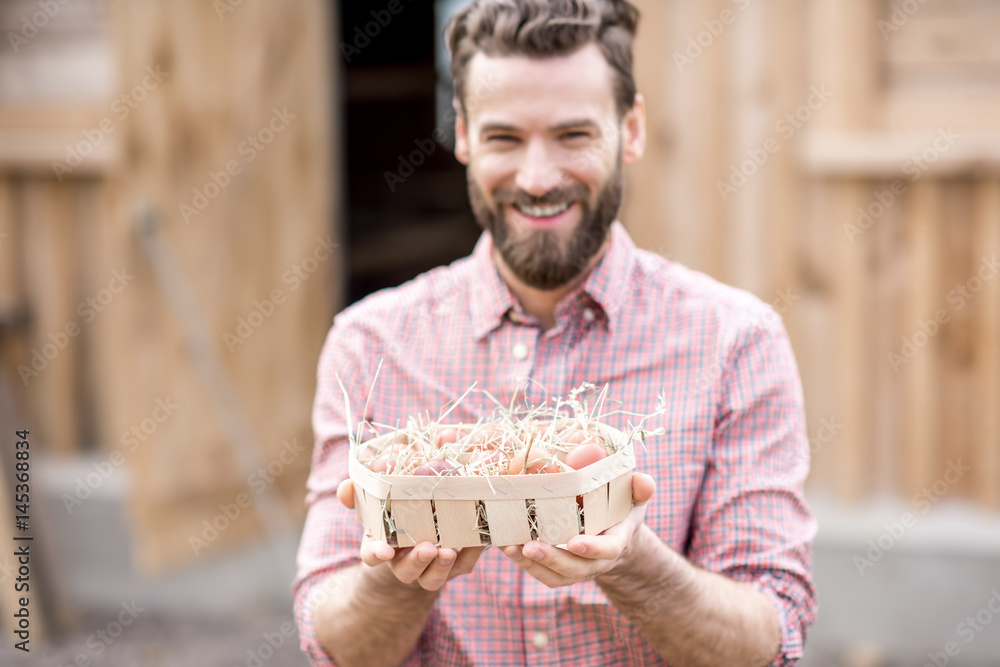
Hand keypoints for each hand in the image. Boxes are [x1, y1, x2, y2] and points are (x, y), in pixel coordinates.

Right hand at [337, 479, 485, 590]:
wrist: (423, 529)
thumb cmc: (396, 512)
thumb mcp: (375, 501)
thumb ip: (358, 494)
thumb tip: (345, 487)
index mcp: (382, 547)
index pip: (372, 556)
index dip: (376, 554)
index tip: (384, 550)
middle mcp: (404, 563)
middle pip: (407, 571)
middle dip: (417, 561)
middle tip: (428, 548)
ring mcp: (430, 567)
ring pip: (434, 578)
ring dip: (442, 566)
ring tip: (450, 550)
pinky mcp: (456, 566)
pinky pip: (464, 566)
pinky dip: (472, 554)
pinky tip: (478, 539)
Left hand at [499, 472, 655, 587]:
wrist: (612, 535)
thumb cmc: (621, 509)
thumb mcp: (633, 496)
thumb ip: (639, 489)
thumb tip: (646, 481)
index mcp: (617, 541)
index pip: (609, 551)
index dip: (593, 549)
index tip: (574, 543)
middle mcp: (597, 561)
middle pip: (576, 569)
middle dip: (552, 559)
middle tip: (530, 546)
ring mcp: (577, 568)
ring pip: (556, 576)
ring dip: (531, 565)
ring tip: (510, 548)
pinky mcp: (559, 569)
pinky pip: (542, 574)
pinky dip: (524, 564)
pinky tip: (506, 547)